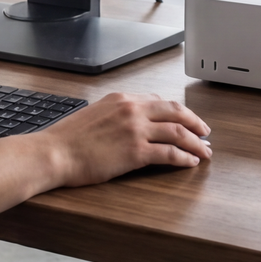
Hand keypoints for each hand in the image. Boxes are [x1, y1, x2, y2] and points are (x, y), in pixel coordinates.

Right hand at [43, 92, 211, 185]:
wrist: (54, 153)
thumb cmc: (68, 139)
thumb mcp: (94, 114)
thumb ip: (116, 115)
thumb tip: (132, 123)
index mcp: (121, 99)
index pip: (159, 101)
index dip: (178, 112)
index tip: (186, 120)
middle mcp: (132, 110)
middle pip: (176, 112)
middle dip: (196, 122)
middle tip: (206, 132)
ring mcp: (135, 130)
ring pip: (178, 132)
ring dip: (196, 143)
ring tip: (205, 151)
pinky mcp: (136, 152)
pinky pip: (169, 153)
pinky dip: (184, 158)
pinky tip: (190, 162)